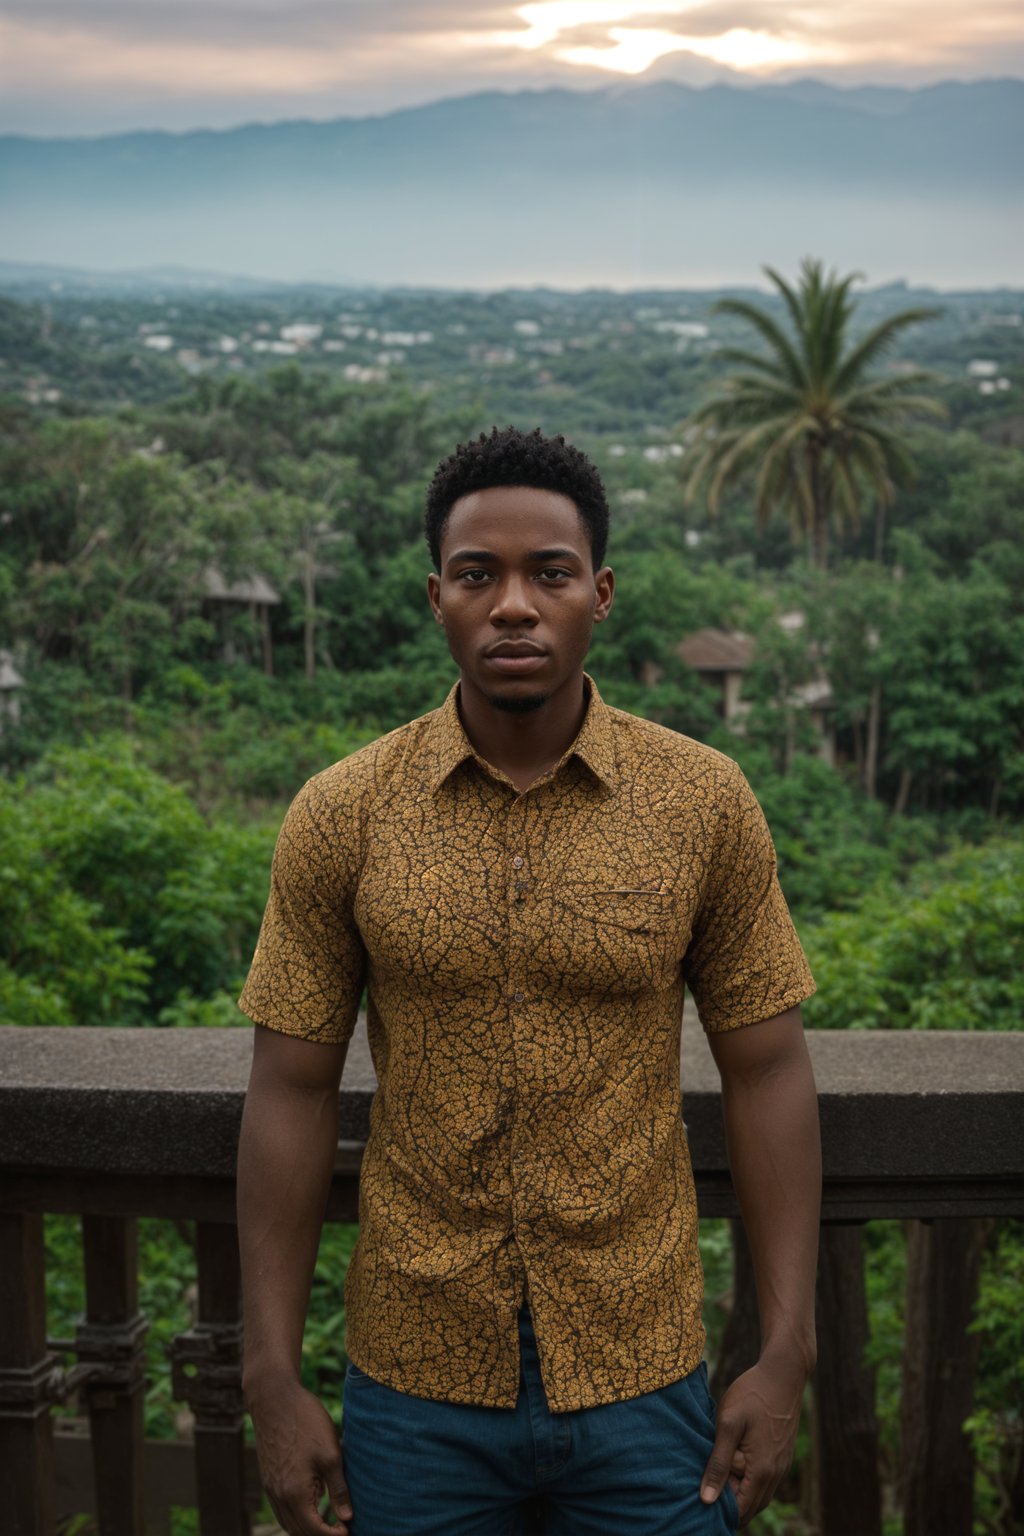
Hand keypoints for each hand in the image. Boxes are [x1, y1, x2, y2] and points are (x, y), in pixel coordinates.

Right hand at [249, 1377, 351, 1534]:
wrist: (274, 1397)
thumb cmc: (305, 1421)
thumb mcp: (330, 1453)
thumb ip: (338, 1488)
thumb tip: (347, 1517)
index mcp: (294, 1493)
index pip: (314, 1530)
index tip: (349, 1532)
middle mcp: (278, 1495)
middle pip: (299, 1531)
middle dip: (320, 1534)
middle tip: (341, 1529)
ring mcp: (270, 1486)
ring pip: (287, 1521)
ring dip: (306, 1527)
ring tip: (328, 1522)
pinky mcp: (268, 1476)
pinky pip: (281, 1508)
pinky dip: (295, 1515)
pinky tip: (311, 1502)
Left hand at [700, 1354, 805, 1526]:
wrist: (783, 1373)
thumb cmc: (752, 1394)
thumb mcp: (728, 1424)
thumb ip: (718, 1463)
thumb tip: (706, 1499)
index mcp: (762, 1470)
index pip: (742, 1511)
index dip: (721, 1512)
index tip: (701, 1502)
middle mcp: (775, 1474)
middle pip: (751, 1508)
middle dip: (730, 1506)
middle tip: (706, 1490)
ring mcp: (781, 1465)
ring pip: (759, 1496)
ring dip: (740, 1494)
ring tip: (717, 1478)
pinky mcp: (781, 1456)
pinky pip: (765, 1482)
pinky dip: (749, 1483)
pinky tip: (733, 1466)